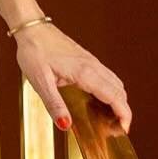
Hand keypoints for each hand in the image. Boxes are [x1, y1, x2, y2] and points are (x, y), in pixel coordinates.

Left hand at [14, 24, 131, 135]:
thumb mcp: (40, 82)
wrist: (32, 29)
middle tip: (116, 129)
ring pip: (115, 83)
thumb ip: (54, 105)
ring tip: (111, 119)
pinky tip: (100, 101)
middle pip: (119, 91)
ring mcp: (92, 62)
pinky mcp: (87, 60)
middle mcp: (93, 66)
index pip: (114, 96)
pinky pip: (107, 77)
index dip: (123, 114)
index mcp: (85, 72)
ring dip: (118, 101)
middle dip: (123, 111)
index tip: (125, 129)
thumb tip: (65, 125)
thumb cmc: (34, 52)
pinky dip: (111, 92)